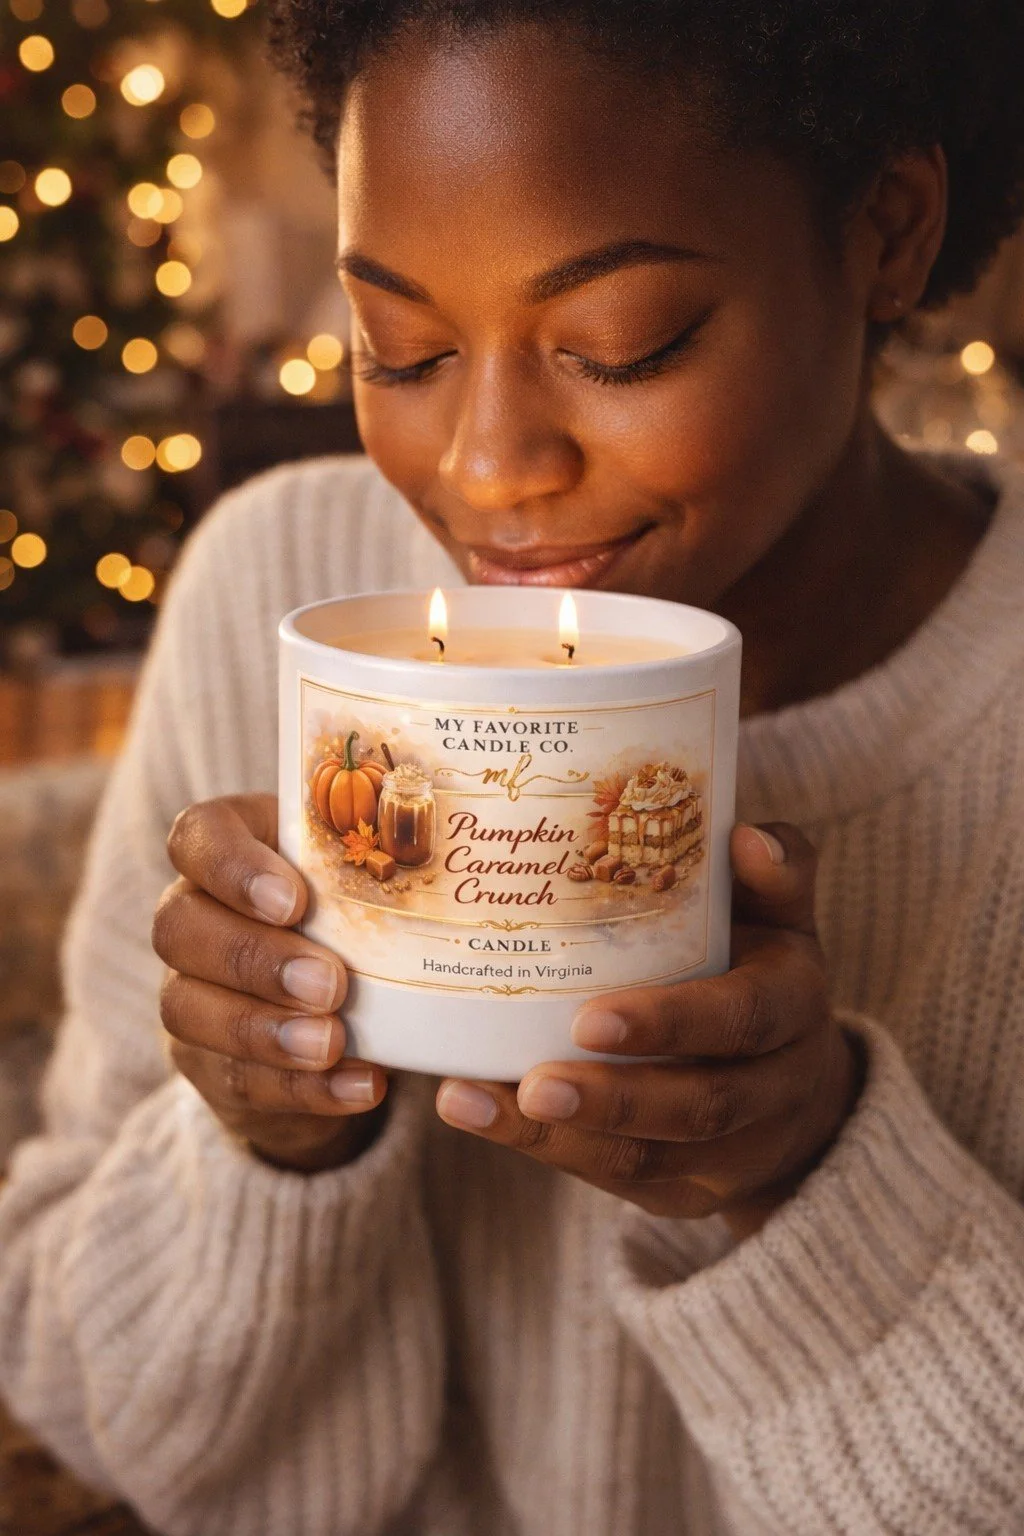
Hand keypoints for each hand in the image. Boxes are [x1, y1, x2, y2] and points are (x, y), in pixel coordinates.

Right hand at [153, 793, 387, 1172]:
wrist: (339, 1016)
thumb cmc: (356, 917)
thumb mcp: (364, 882)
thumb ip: (383, 866)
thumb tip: (463, 872)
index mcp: (230, 850)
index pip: (197, 836)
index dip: (232, 867)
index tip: (294, 902)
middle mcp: (191, 914)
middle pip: (180, 926)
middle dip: (256, 959)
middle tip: (330, 984)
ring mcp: (187, 991)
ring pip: (188, 1008)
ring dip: (266, 1031)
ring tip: (334, 1042)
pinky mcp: (204, 1062)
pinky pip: (235, 1078)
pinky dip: (301, 1088)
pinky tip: (359, 1087)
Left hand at [434, 824, 861, 1235]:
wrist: (800, 1088)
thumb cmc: (764, 970)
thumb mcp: (782, 918)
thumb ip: (773, 872)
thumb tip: (743, 837)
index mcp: (793, 1008)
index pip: (743, 1019)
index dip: (673, 1023)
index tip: (591, 1018)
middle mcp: (774, 1089)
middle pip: (700, 1105)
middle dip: (613, 1100)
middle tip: (532, 1083)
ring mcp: (731, 1154)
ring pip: (647, 1158)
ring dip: (556, 1137)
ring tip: (469, 1102)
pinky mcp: (684, 1192)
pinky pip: (616, 1181)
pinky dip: (543, 1151)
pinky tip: (474, 1112)